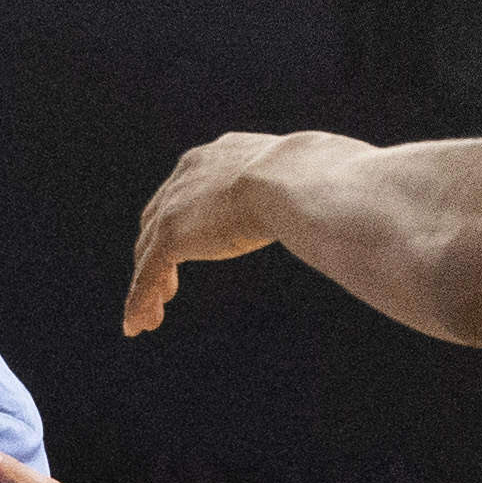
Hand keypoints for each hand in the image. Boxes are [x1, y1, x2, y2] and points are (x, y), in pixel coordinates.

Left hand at [119, 131, 333, 336]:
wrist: (294, 176)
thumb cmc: (318, 176)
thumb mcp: (305, 179)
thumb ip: (305, 191)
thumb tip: (342, 199)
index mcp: (218, 156)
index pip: (189, 190)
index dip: (184, 219)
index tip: (192, 242)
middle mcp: (188, 175)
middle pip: (158, 218)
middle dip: (157, 251)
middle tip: (165, 285)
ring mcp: (176, 206)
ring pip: (149, 251)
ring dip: (148, 285)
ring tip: (152, 316)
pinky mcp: (172, 235)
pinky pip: (148, 274)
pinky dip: (139, 300)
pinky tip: (139, 326)